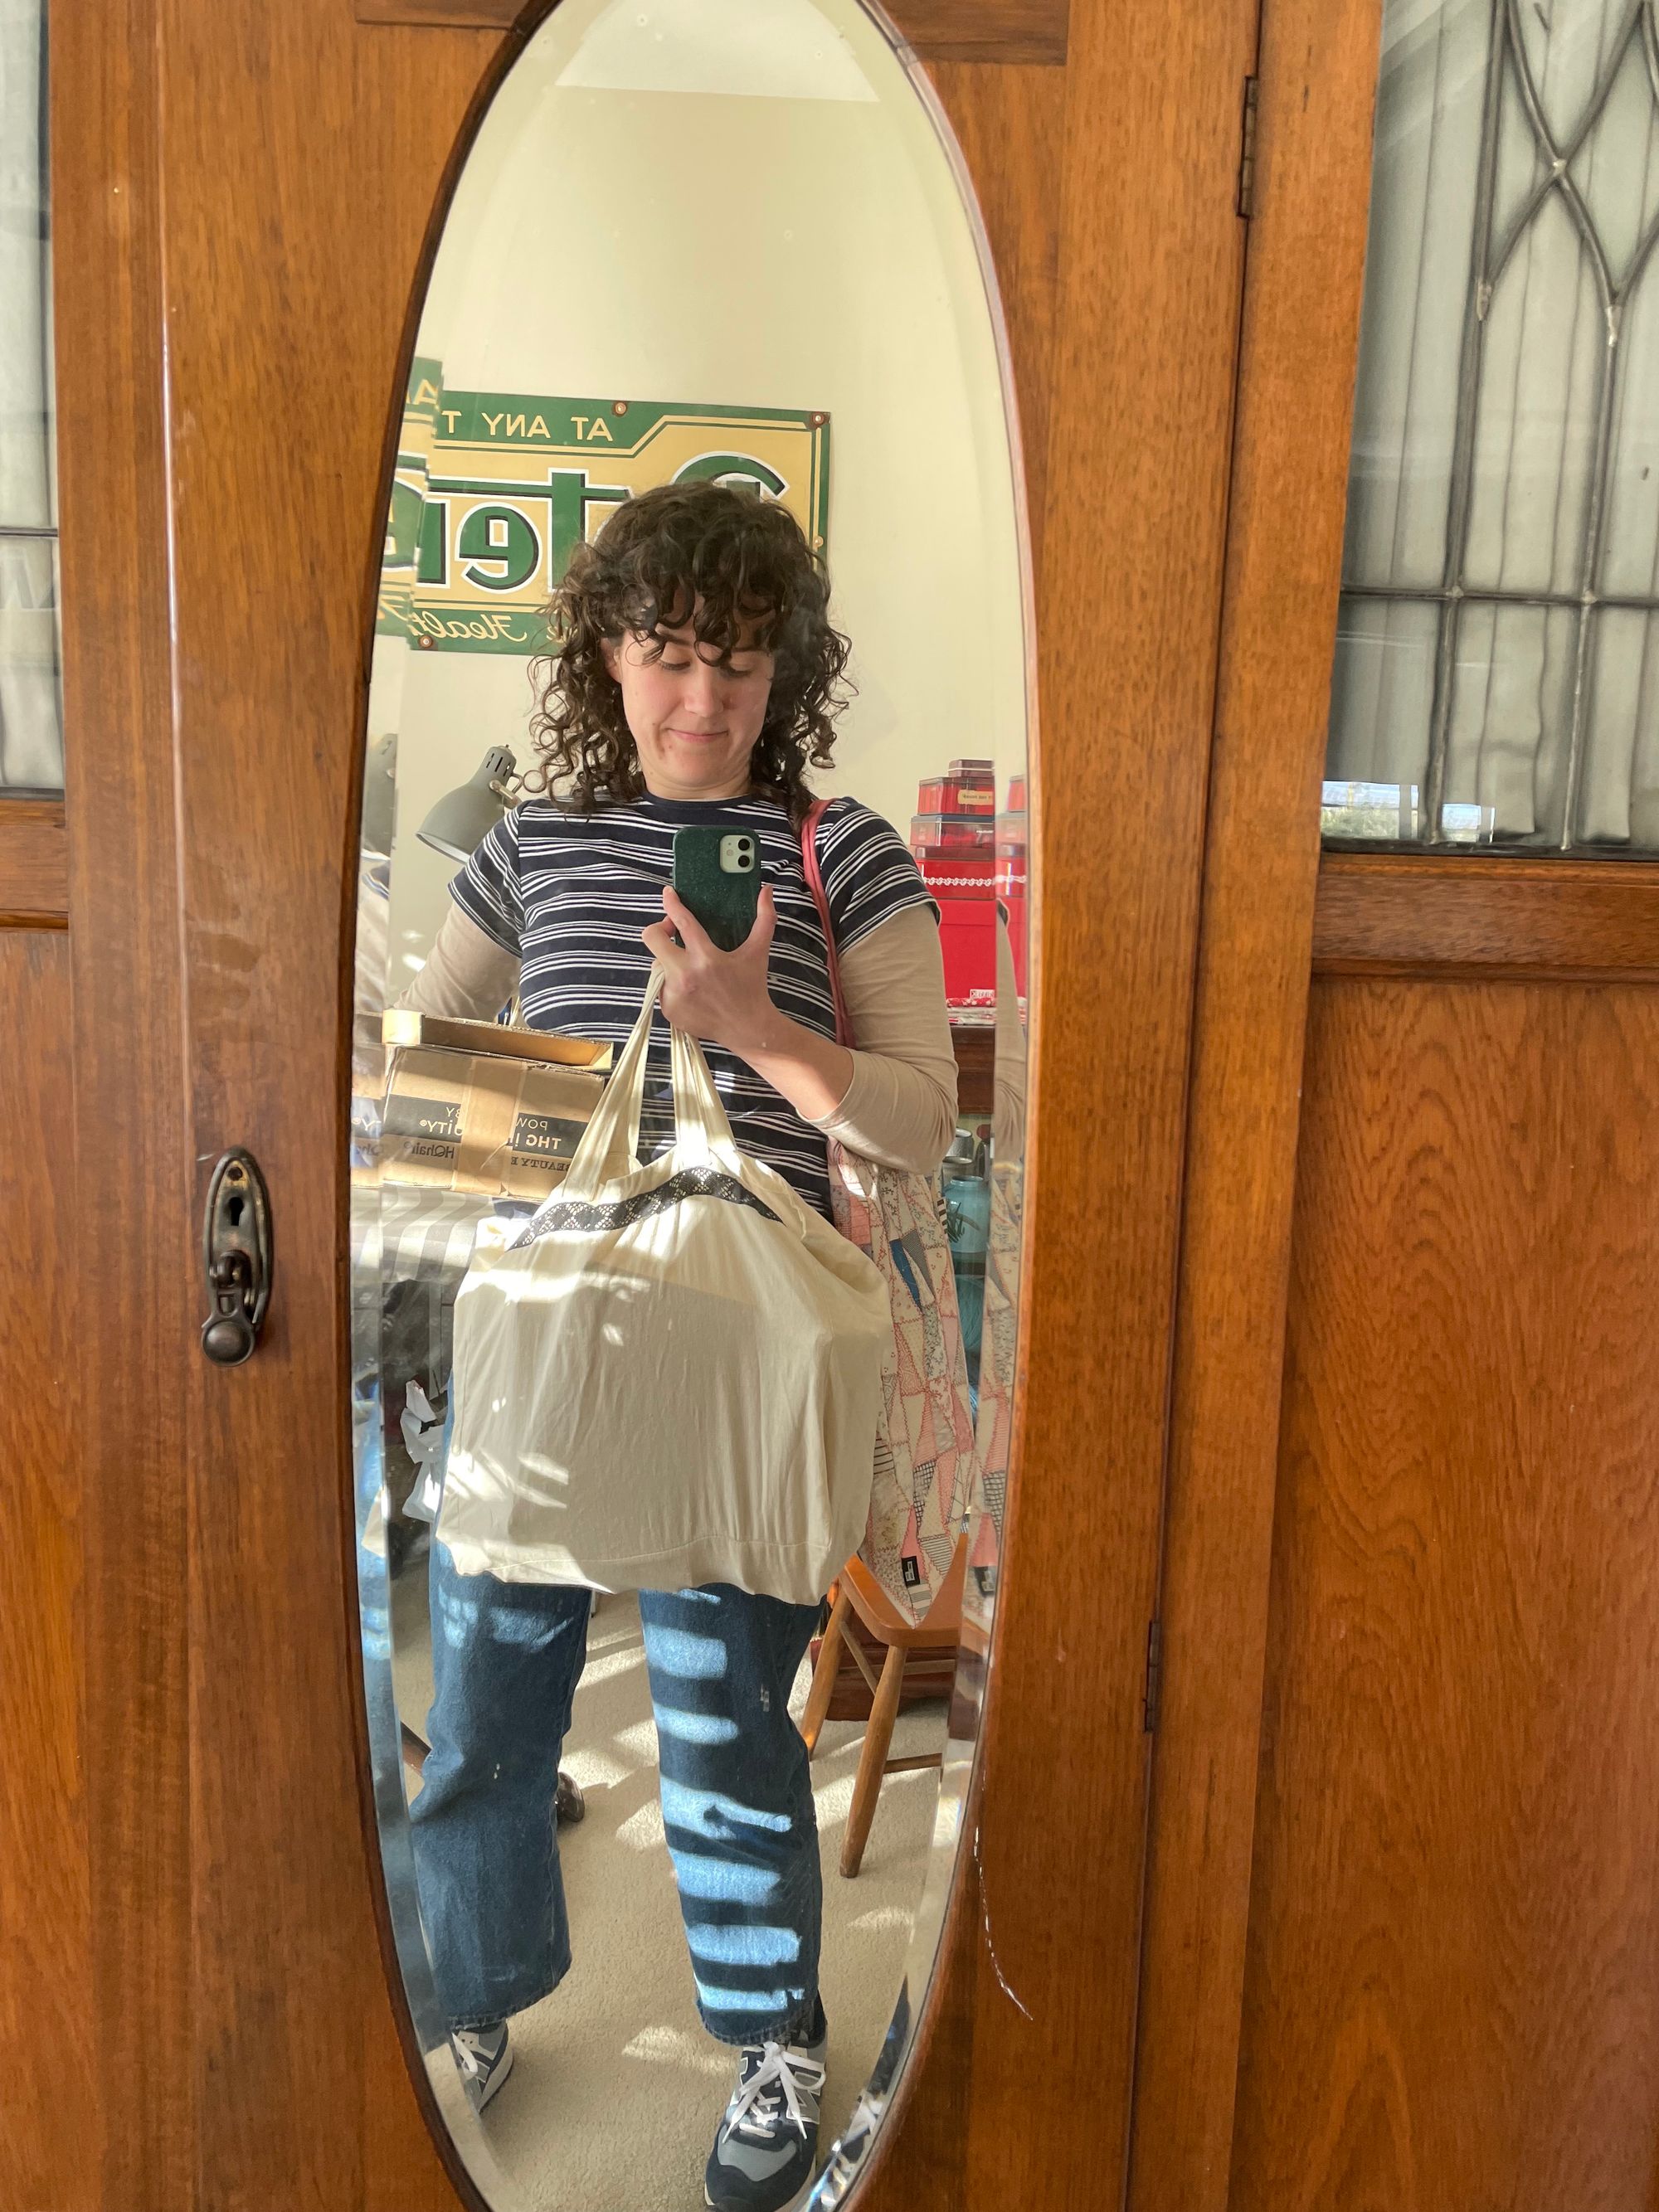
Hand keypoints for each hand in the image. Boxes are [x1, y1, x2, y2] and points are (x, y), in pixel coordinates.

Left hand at [641, 885, 783, 1055]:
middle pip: (652, 938)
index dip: (672, 903)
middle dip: (658, 929)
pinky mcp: (667, 1009)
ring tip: (690, 968)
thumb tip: (767, 890)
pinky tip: (690, 989)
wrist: (746, 1028)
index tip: (668, 893)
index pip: (681, 922)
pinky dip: (671, 983)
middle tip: (672, 931)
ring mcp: (673, 994)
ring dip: (669, 960)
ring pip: (656, 963)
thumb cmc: (752, 988)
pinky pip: (660, 986)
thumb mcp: (758, 952)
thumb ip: (764, 919)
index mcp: (706, 958)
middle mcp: (685, 975)